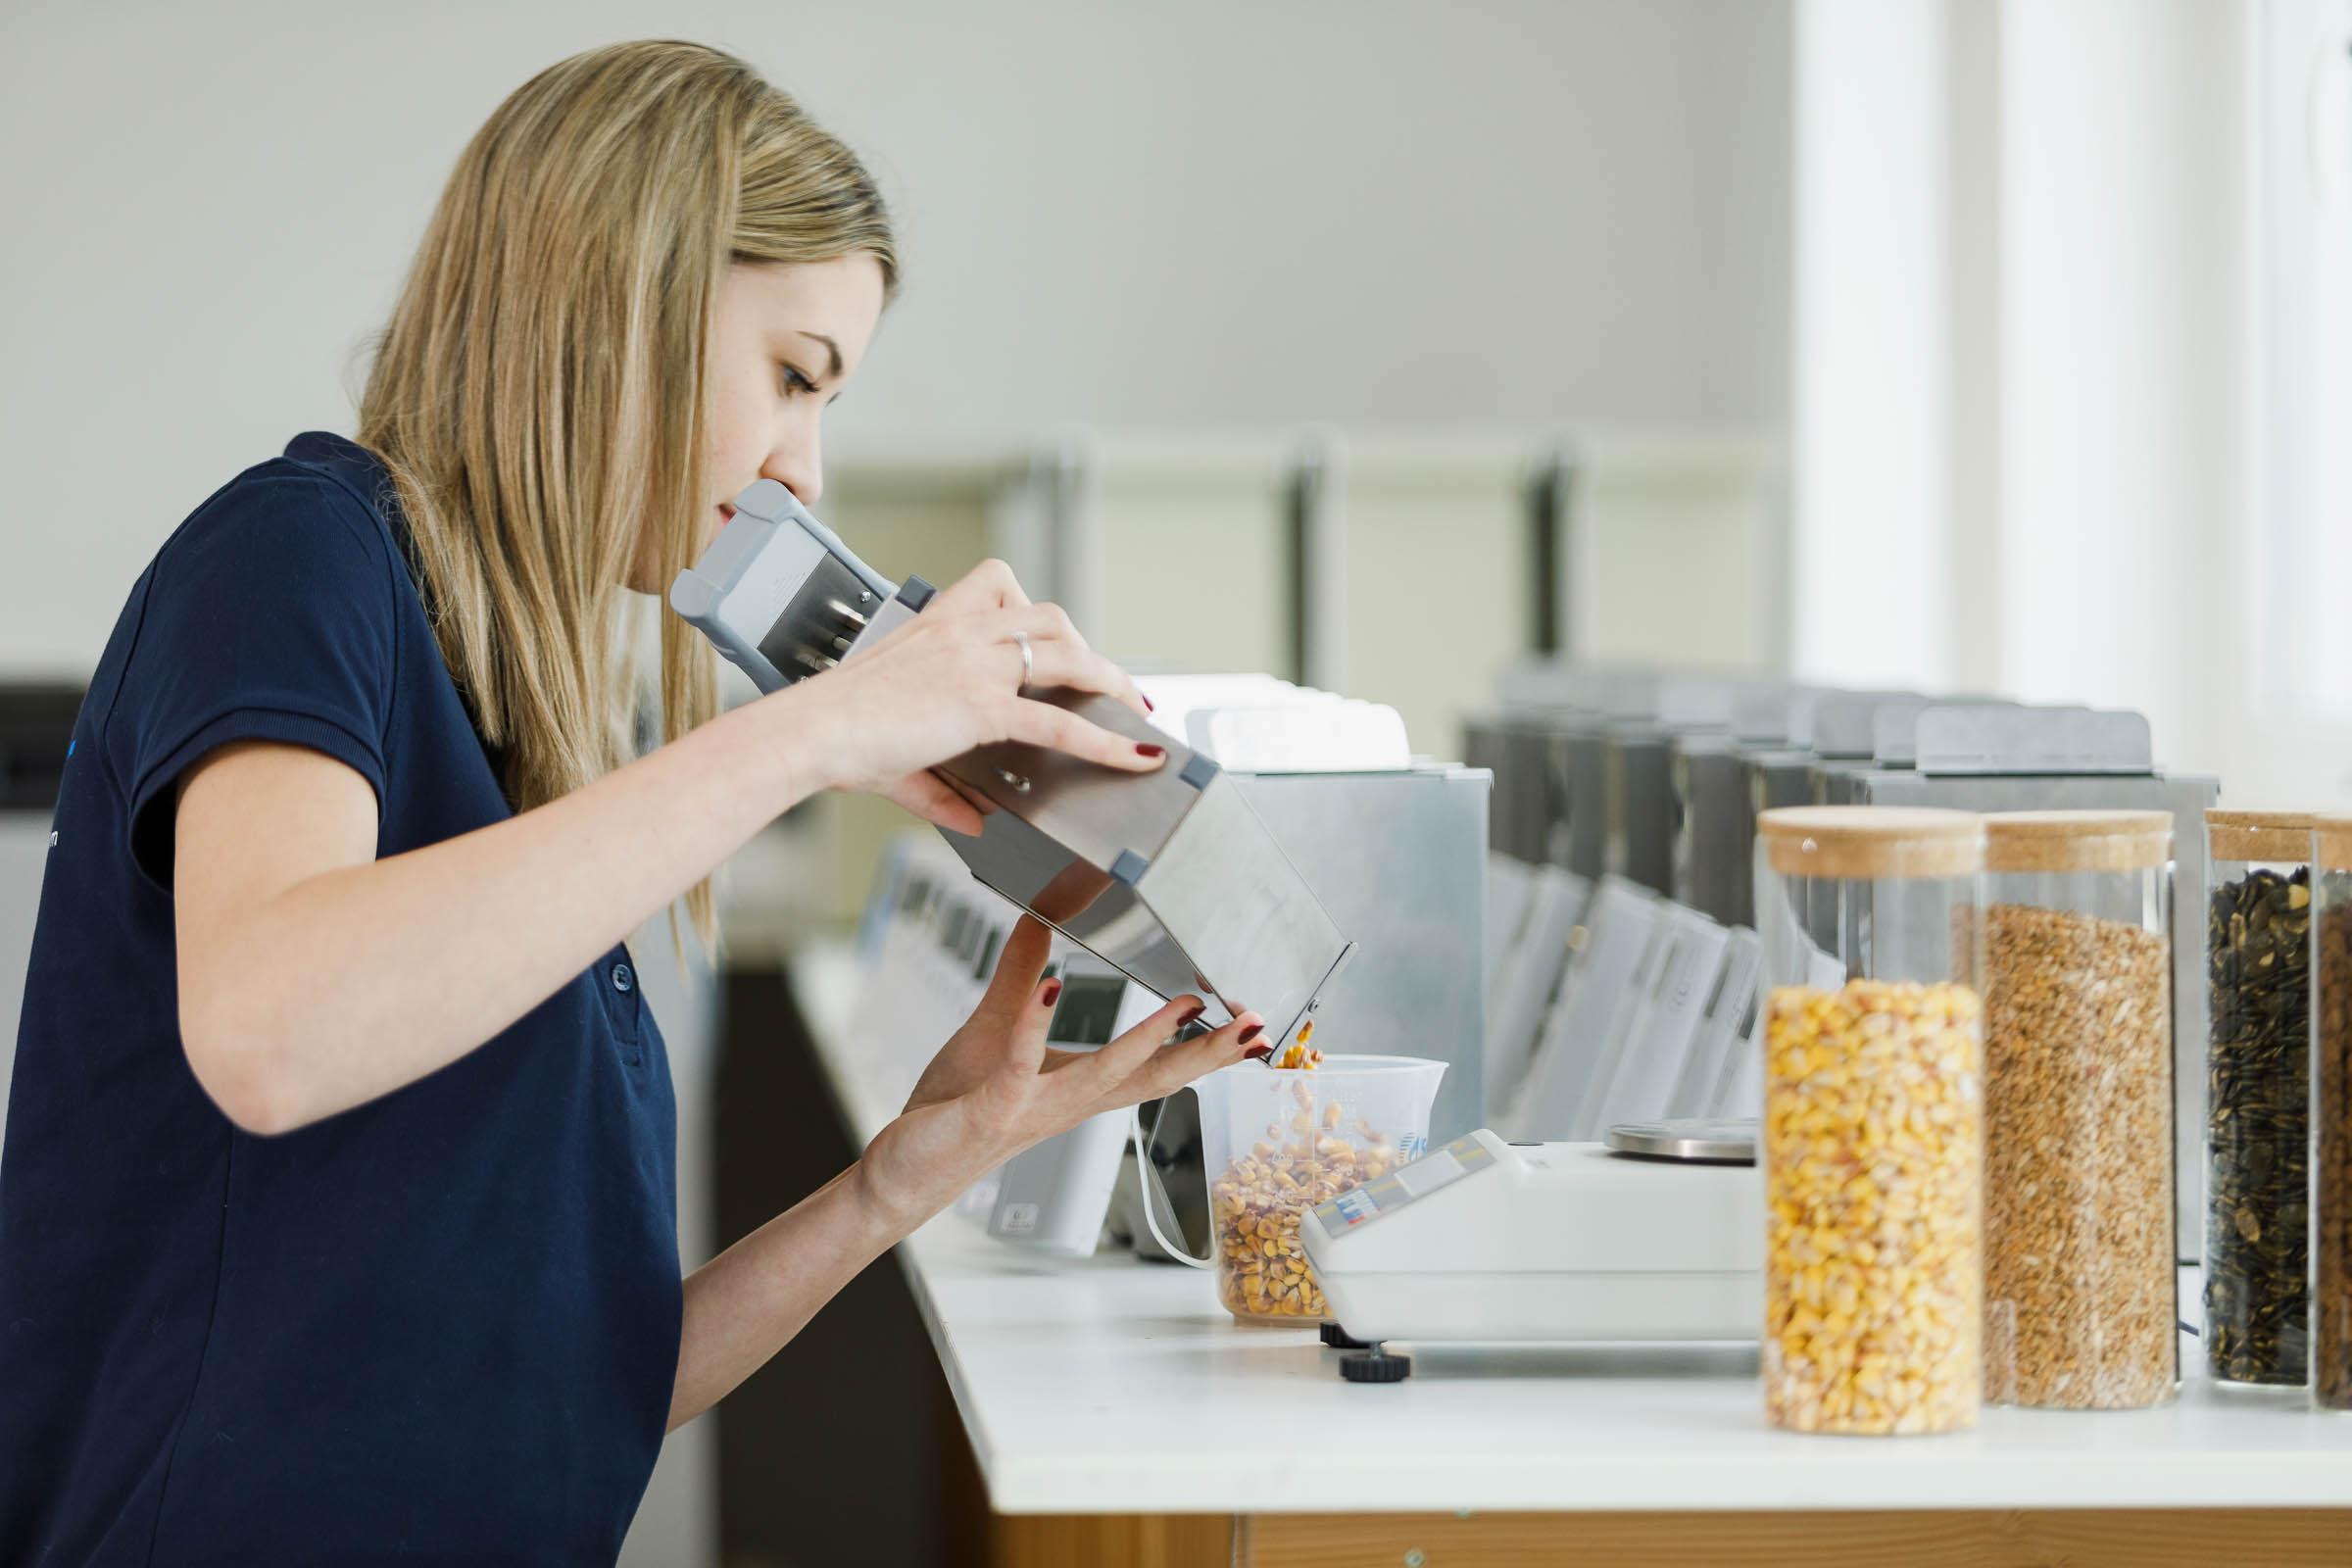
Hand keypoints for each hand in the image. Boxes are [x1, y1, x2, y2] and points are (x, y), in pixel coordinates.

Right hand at [784, 560, 1159, 833]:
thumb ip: (943, 789)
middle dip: (1087, 649)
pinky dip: (1107, 739)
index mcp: (937, 626)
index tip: (1056, 639)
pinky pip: (1060, 719)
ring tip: (1137, 712)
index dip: (1035, 609)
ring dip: (1111, 681)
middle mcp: (962, 635)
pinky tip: (1134, 756)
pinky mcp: (981, 705)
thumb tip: (978, 821)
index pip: (1001, 585)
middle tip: (1107, 686)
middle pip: (1050, 618)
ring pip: (1068, 655)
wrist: (810, 732)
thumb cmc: (836, 731)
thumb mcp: (897, 753)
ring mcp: (975, 666)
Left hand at [860, 916, 1261, 1229]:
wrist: (905, 1170)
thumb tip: (1042, 919)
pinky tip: (1051, 991)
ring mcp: (1034, 1109)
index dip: (1206, 1048)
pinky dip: (1035, 1029)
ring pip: (1104, 1077)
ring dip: (1145, 1040)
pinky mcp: (993, 1109)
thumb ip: (1021, 976)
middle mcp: (1068, 1103)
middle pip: (1151, 1079)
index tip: (1256, 1027)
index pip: (1156, 1069)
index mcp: (1078, 1088)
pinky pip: (1020, 1065)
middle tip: (1256, 1026)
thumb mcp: (995, 1030)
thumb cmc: (954, 1109)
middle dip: (1205, 1052)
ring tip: (1184, 1003)